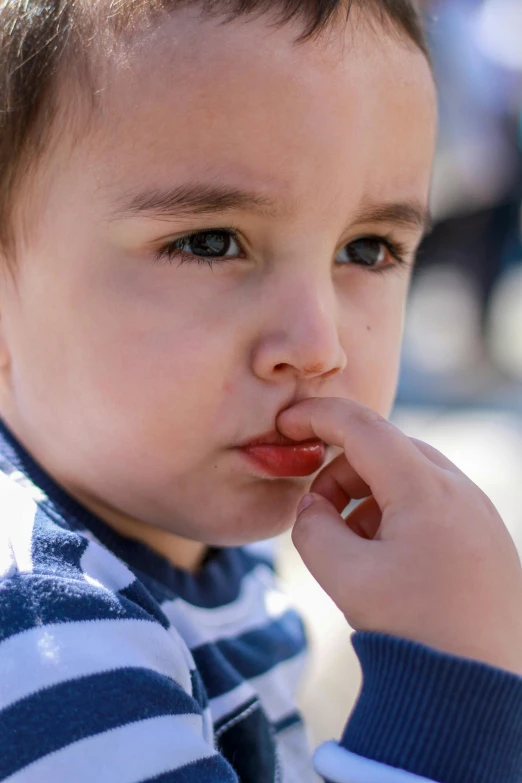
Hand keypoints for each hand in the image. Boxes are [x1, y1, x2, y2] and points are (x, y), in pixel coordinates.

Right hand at [278, 397, 521, 675]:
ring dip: (368, 494)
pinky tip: (386, 558)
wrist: (478, 689)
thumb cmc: (415, 632)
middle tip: (319, 513)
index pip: (362, 426)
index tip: (287, 421)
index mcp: (426, 490)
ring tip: (354, 547)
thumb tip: (313, 506)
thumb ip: (312, 527)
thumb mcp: (345, 577)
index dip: (318, 416)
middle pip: (386, 449)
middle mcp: (460, 490)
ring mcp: (478, 511)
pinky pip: (431, 500)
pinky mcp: (485, 535)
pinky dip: (396, 512)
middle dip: (341, 470)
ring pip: (409, 474)